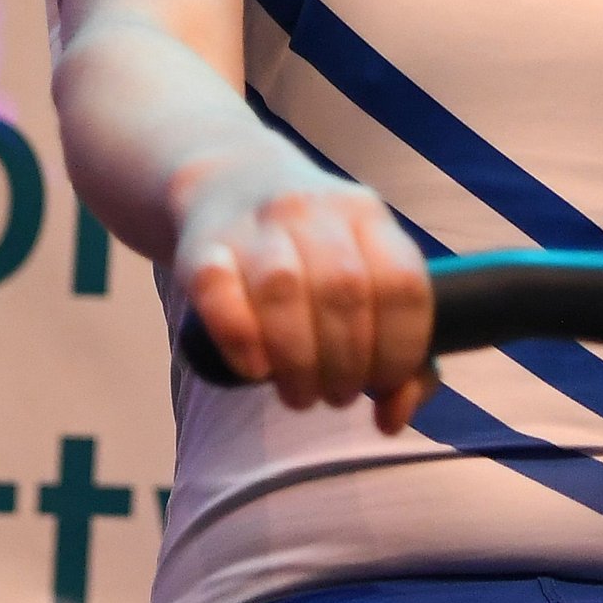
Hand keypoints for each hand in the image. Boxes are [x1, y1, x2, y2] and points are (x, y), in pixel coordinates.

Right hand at [172, 145, 435, 431]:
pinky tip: (256, 371)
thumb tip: (393, 420)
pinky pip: (217, 292)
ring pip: (283, 291)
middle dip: (347, 366)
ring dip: (298, 362)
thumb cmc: (311, 253)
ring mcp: (254, 224)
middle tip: (336, 396)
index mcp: (367, 215)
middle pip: (344, 294)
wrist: (226, 182)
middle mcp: (315, 211)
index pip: (403, 285)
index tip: (383, 384)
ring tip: (301, 395)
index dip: (401, 349)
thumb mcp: (366, 275)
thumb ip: (399, 349)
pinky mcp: (199, 246)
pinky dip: (241, 341)